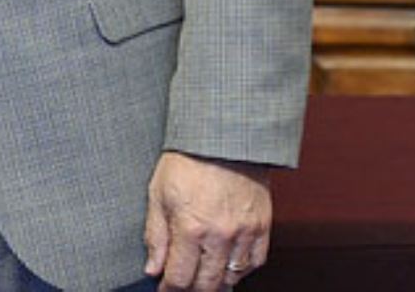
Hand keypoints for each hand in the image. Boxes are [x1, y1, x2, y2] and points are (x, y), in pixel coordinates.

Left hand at [144, 151, 271, 289]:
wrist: (223, 137)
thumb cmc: (187, 160)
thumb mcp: (158, 193)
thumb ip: (156, 235)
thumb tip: (152, 268)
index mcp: (190, 227)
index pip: (180, 277)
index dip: (169, 289)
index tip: (164, 288)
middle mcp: (219, 235)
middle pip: (206, 284)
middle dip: (191, 290)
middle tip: (182, 285)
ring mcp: (244, 232)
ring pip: (232, 277)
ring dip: (215, 283)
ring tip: (203, 277)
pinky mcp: (261, 226)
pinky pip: (255, 262)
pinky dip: (241, 271)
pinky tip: (228, 267)